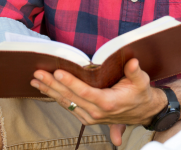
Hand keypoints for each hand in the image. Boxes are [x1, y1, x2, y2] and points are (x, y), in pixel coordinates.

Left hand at [31, 58, 165, 145]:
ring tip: (36, 81)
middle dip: (52, 85)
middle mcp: (97, 112)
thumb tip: (132, 61)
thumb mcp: (141, 81)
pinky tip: (46, 90)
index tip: (57, 72)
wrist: (143, 112)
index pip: (84, 91)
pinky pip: (69, 107)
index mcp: (108, 102)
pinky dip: (56, 98)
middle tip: (38, 74)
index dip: (70, 82)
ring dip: (50, 92)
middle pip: (70, 97)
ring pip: (66, 103)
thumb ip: (135, 71)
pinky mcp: (87, 118)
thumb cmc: (141, 93)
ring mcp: (90, 117)